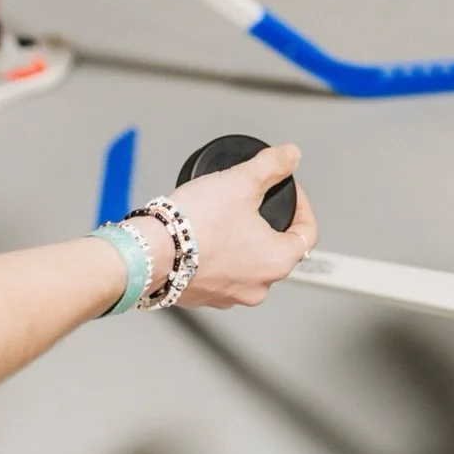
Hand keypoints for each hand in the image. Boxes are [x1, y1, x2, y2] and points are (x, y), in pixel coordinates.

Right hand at [162, 144, 317, 308]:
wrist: (145, 252)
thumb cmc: (193, 224)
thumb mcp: (240, 182)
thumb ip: (272, 166)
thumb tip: (290, 156)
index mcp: (277, 262)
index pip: (307, 232)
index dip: (303, 204)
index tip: (289, 190)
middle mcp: (258, 287)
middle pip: (277, 248)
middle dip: (268, 221)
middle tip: (251, 200)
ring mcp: (229, 296)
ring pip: (247, 262)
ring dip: (241, 240)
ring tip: (222, 216)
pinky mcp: (203, 297)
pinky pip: (220, 272)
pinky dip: (217, 255)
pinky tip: (202, 236)